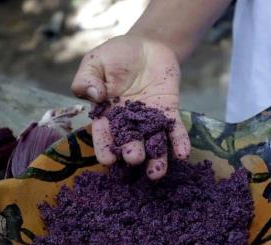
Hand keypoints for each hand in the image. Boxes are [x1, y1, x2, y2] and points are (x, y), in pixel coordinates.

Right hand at [71, 35, 190, 179]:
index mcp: (106, 114)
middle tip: (135, 158)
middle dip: (132, 152)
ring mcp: (149, 119)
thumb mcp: (95, 62)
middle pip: (130, 141)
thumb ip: (87, 79)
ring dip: (156, 158)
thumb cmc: (115, 55)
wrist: (145, 45)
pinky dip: (179, 142)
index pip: (104, 134)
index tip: (108, 161)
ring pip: (153, 142)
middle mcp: (127, 122)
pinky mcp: (168, 112)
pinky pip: (174, 129)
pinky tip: (183, 154)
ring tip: (158, 172)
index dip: (105, 148)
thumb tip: (94, 96)